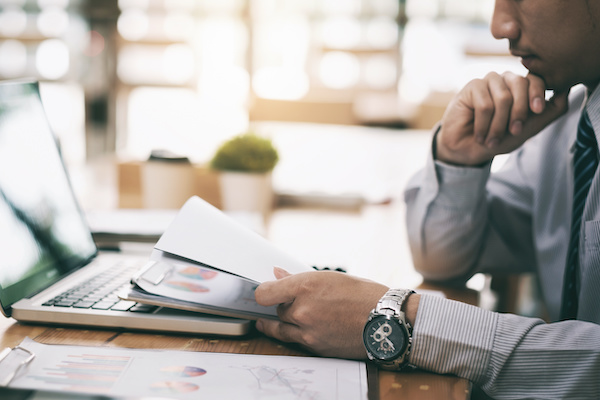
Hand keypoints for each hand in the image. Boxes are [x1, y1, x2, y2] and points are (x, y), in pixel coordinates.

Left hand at [254, 267, 387, 358]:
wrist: (386, 321)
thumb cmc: (364, 295)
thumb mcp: (331, 277)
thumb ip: (299, 279)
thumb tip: (278, 275)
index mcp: (305, 287)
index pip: (264, 294)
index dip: (262, 292)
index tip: (265, 291)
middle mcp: (302, 311)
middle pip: (275, 311)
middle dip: (280, 306)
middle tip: (287, 301)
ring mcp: (308, 332)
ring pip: (281, 329)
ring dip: (281, 322)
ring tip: (285, 317)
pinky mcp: (316, 347)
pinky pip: (297, 341)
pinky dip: (297, 334)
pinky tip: (307, 327)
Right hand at [436, 72, 569, 165]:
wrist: (468, 151)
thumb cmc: (497, 139)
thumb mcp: (528, 129)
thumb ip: (550, 111)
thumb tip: (567, 90)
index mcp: (521, 87)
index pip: (535, 79)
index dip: (537, 94)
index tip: (536, 111)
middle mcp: (505, 81)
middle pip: (521, 84)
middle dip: (518, 113)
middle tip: (513, 132)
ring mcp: (488, 82)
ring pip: (503, 97)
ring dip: (498, 124)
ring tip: (492, 138)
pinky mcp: (471, 87)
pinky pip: (485, 104)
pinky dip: (483, 124)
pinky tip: (479, 134)